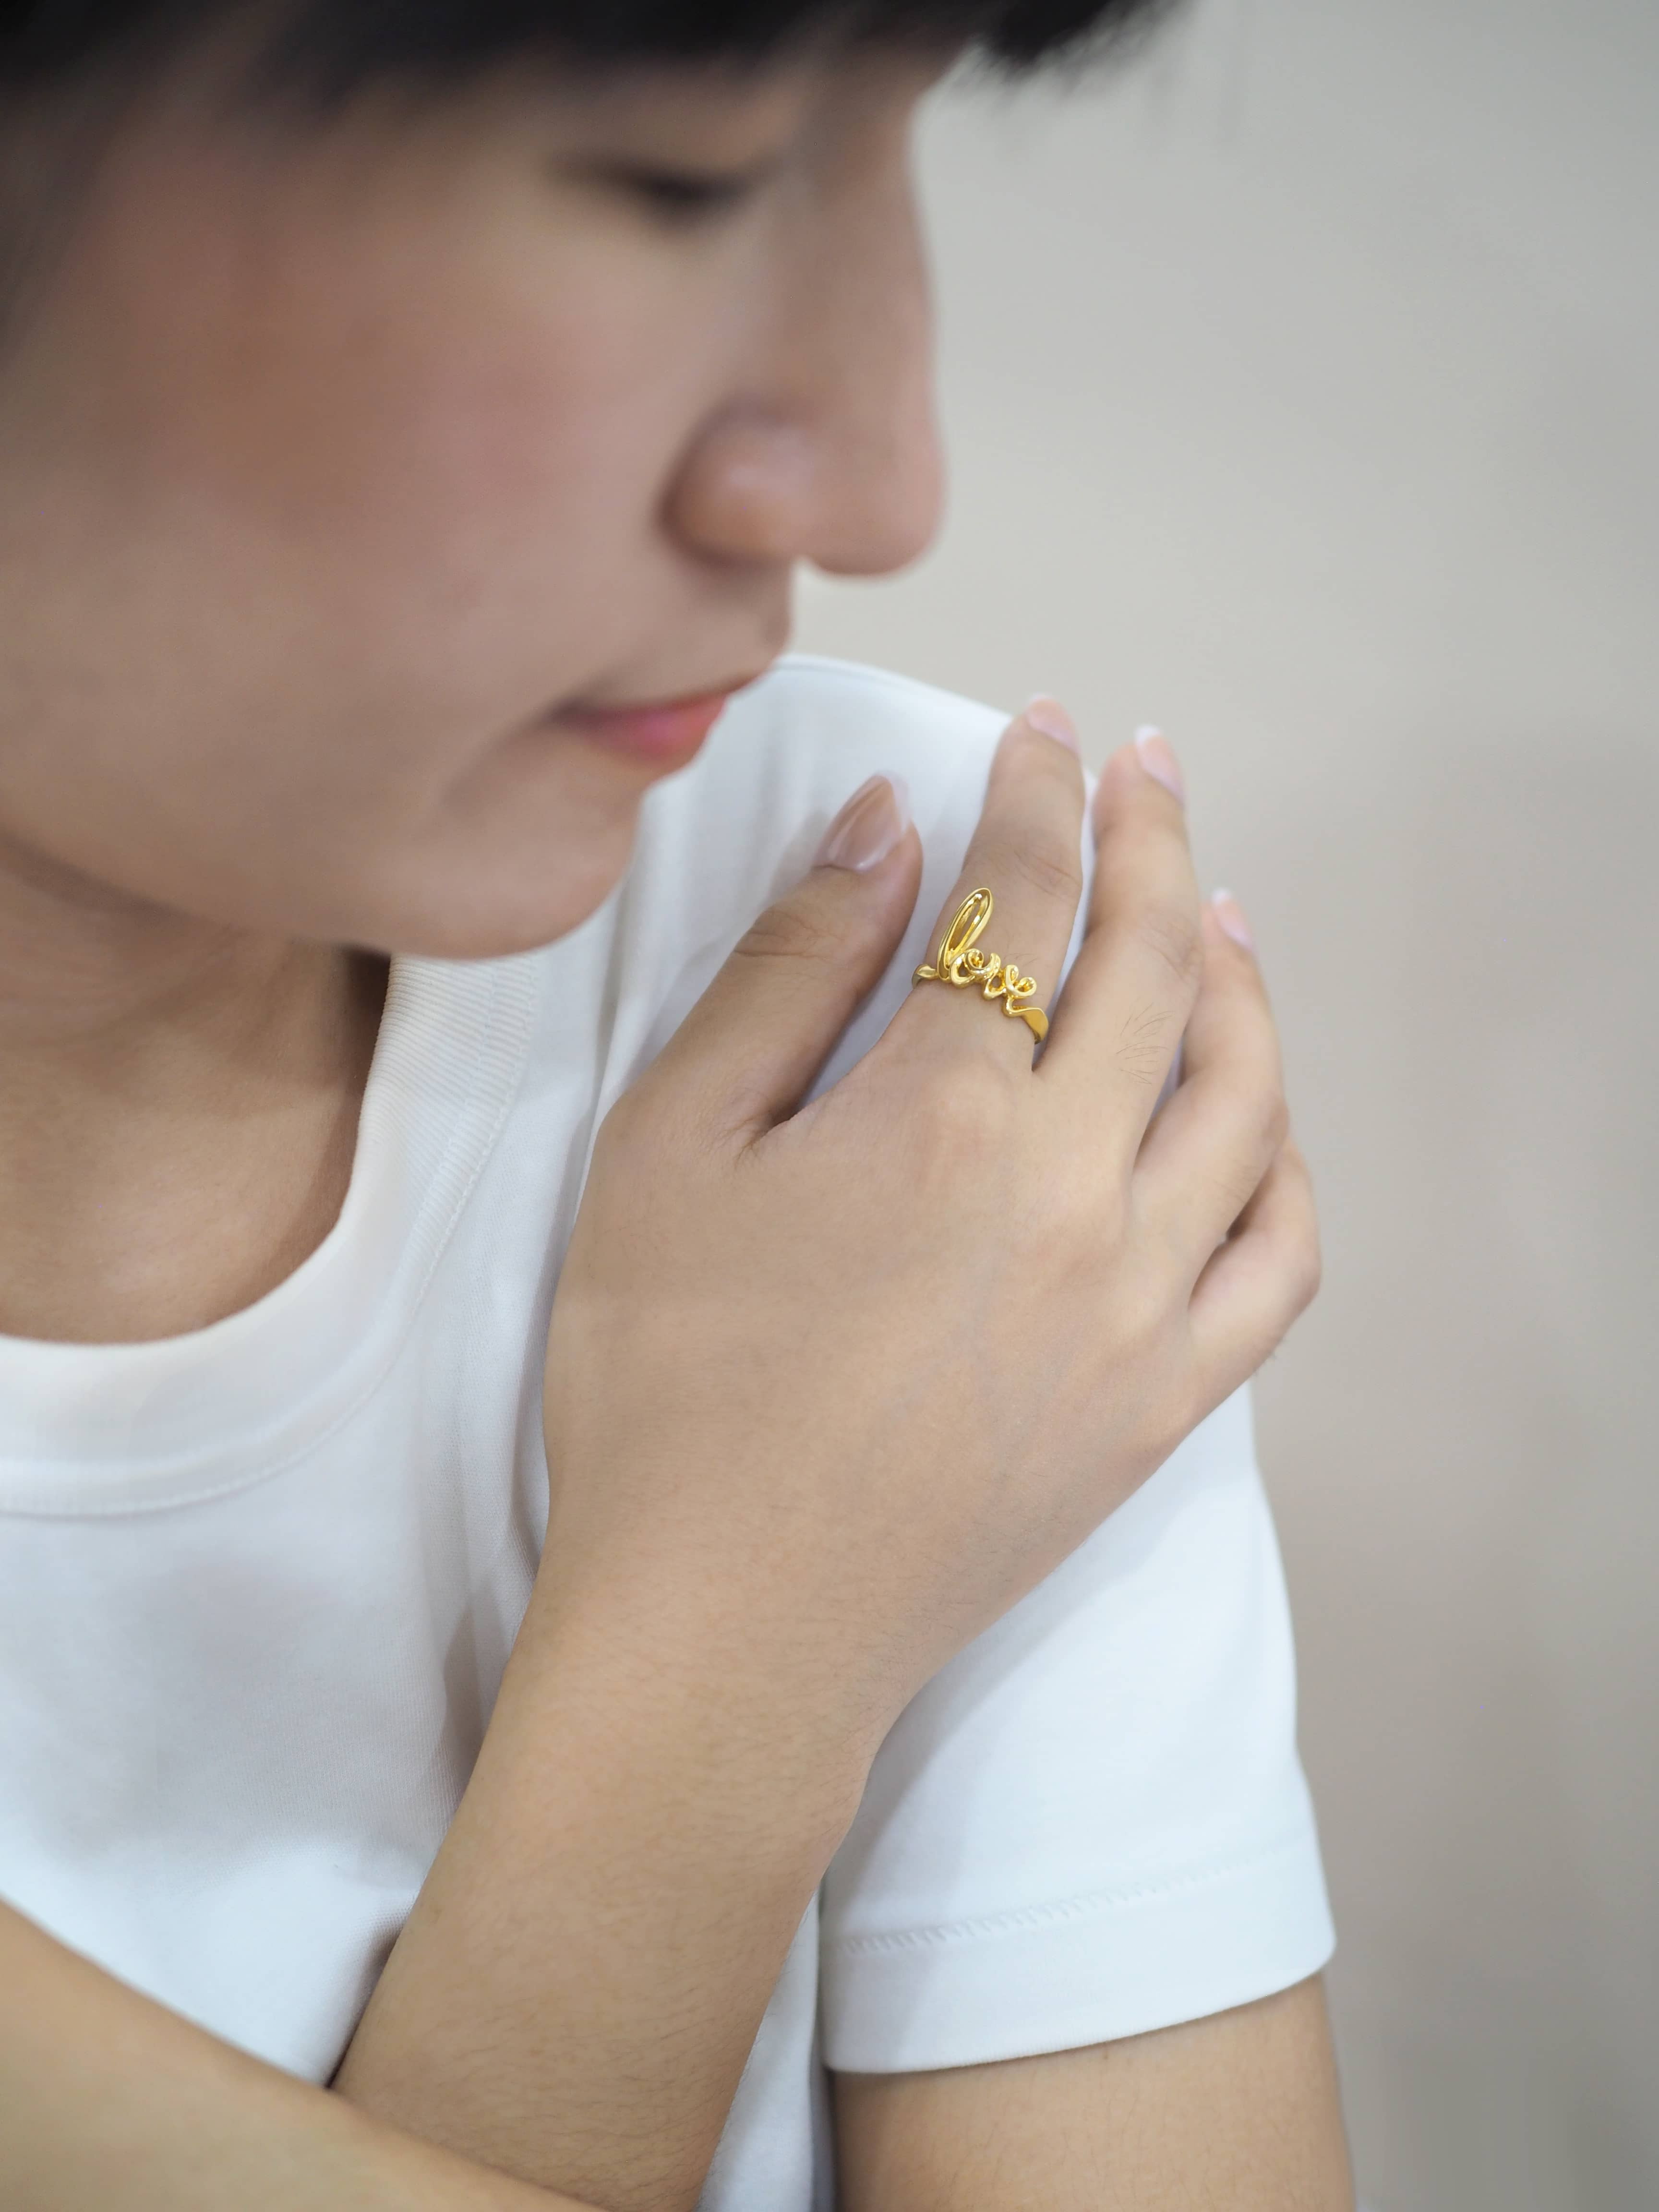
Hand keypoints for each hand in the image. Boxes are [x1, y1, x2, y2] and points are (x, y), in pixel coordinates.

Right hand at [540, 706, 1318, 1740]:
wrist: (725, 1629)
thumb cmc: (663, 1388)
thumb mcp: (668, 1150)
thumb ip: (785, 973)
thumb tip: (881, 828)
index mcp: (943, 1117)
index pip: (1022, 901)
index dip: (1035, 795)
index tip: (1043, 730)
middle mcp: (1073, 1193)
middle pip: (1157, 966)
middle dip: (1155, 840)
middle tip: (1146, 767)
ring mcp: (1138, 1304)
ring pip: (1243, 1094)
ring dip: (1237, 976)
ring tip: (1214, 909)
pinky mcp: (1163, 1399)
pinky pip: (1279, 1256)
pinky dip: (1282, 1159)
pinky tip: (1252, 1113)